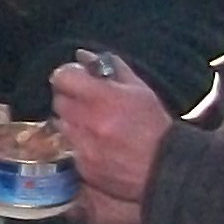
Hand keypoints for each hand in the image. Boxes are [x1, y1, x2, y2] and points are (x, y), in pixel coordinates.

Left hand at [50, 54, 172, 223]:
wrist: (164, 167)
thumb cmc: (154, 126)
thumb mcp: (139, 90)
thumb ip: (112, 68)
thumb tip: (84, 56)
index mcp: (102, 98)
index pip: (63, 77)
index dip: (67, 75)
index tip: (75, 77)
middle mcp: (87, 122)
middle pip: (59, 101)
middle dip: (69, 97)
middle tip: (86, 101)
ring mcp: (83, 146)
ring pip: (61, 125)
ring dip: (72, 121)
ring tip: (94, 124)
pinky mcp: (82, 165)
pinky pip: (70, 147)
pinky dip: (79, 143)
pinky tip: (98, 144)